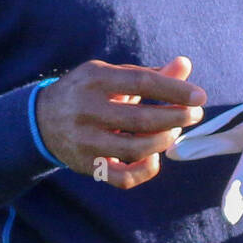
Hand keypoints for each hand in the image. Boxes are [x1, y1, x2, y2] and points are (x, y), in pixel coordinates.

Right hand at [35, 56, 206, 188]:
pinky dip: (144, 170)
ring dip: (163, 141)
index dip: (175, 90)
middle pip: (142, 118)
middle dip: (176, 118)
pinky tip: (154, 158)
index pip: (143, 82)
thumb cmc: (89, 92)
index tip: (200, 97)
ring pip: (135, 148)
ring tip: (173, 132)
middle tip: (194, 115)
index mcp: (95, 79)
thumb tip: (185, 65)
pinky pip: (122, 177)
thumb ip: (150, 74)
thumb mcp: (112, 76)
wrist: (41, 119)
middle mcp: (87, 109)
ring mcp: (85, 140)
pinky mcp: (87, 165)